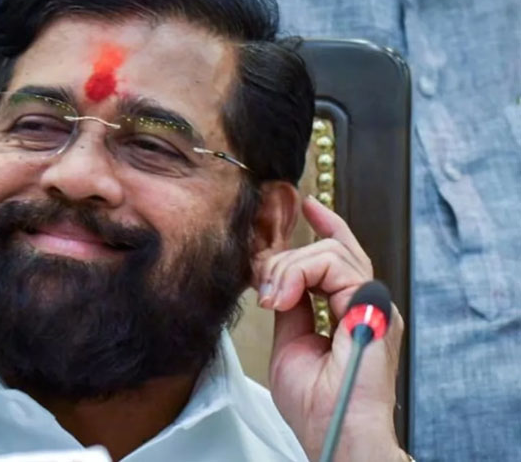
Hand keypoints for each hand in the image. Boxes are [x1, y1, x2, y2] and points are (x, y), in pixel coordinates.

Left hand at [251, 196, 405, 461]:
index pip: (342, 255)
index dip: (326, 226)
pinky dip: (300, 273)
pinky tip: (284, 298)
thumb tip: (279, 280)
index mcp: (351, 311)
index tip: (306, 205)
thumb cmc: (316, 404)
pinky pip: (334, 265)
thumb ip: (292, 306)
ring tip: (273, 300)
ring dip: (289, 269)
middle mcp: (367, 304)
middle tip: (264, 291)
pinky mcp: (373, 308)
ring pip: (330, 251)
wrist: (334, 432)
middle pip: (330, 249)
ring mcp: (374, 305)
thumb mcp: (291, 342)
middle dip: (285, 259)